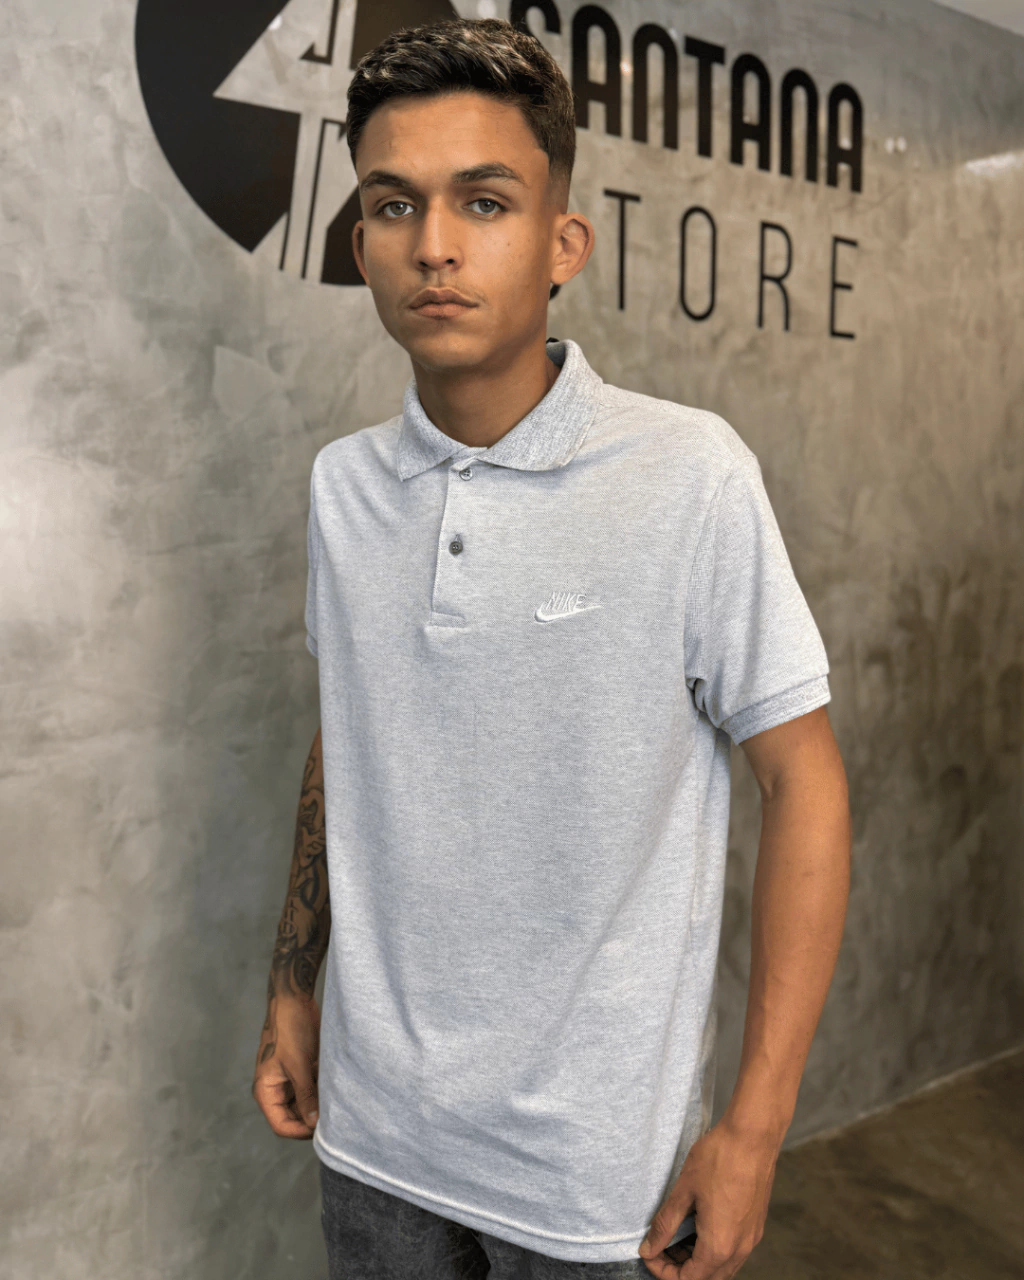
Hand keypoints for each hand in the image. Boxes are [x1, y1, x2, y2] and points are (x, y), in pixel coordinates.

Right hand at [252, 991, 321, 1137]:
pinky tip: (335, 1088)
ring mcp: (288, 1080)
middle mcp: (275, 1089)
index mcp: (266, 1091)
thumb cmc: (290, 1029)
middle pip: (293, 1118)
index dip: (301, 1131)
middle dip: (311, 1119)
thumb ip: (305, 1096)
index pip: (281, 1125)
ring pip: (304, 1104)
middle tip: (334, 1118)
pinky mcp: (300, 1070)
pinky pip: (310, 1090)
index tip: (323, 1129)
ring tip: (335, 1103)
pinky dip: (321, 1091)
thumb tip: (314, 1124)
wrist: (294, 999)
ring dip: (318, 1105)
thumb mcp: (299, 1065)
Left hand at [637, 1116, 780, 1277]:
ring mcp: (751, 1238)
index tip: (649, 1253)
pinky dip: (713, 1250)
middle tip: (660, 1247)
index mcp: (719, 1245)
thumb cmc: (719, 1158)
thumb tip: (649, 1249)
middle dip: (680, 1269)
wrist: (753, 1135)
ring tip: (676, 1237)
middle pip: (707, 1279)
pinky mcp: (756, 1225)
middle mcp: (740, 1249)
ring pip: (722, 1268)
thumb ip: (665, 1224)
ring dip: (697, 1261)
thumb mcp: (684, 1191)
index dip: (663, 1272)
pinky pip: (733, 1252)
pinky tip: (699, 1227)